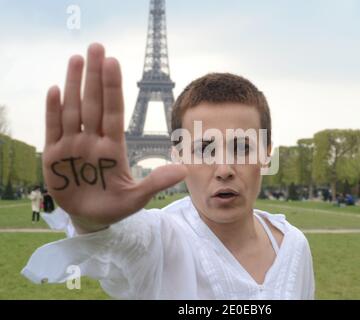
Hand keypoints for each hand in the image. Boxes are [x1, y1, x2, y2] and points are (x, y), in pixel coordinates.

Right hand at [44, 43, 186, 232]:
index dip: (114, 88)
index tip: (115, 63)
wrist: (91, 218)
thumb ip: (156, 183)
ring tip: (78, 58)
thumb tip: (185, 169)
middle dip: (95, 77)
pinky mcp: (54, 156)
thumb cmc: (115, 206)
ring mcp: (73, 146)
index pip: (114, 112)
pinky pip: (53, 129)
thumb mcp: (136, 198)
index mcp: (114, 148)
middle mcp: (93, 141)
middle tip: (97, 46)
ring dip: (74, 85)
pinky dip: (53, 111)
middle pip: (94, 104)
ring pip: (73, 110)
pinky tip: (55, 89)